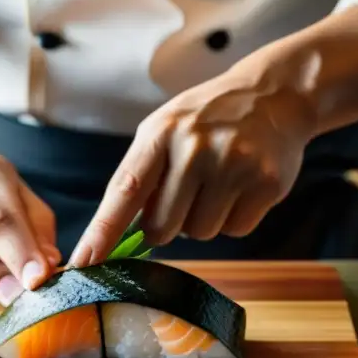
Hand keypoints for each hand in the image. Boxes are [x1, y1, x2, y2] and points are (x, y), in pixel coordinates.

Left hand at [68, 46, 320, 266]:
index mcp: (160, 133)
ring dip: (203, 220)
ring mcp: (233, 165)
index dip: (102, 232)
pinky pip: (235, 231)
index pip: (124, 191)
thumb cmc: (207, 119)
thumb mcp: (165, 128)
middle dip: (167, 225)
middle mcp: (195, 147)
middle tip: (184, 195)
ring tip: (217, 183)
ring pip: (200, 234)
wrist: (274, 95)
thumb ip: (141, 174)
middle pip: (162, 228)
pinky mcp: (266, 183)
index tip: (83, 262)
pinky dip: (233, 219)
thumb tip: (120, 235)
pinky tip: (240, 187)